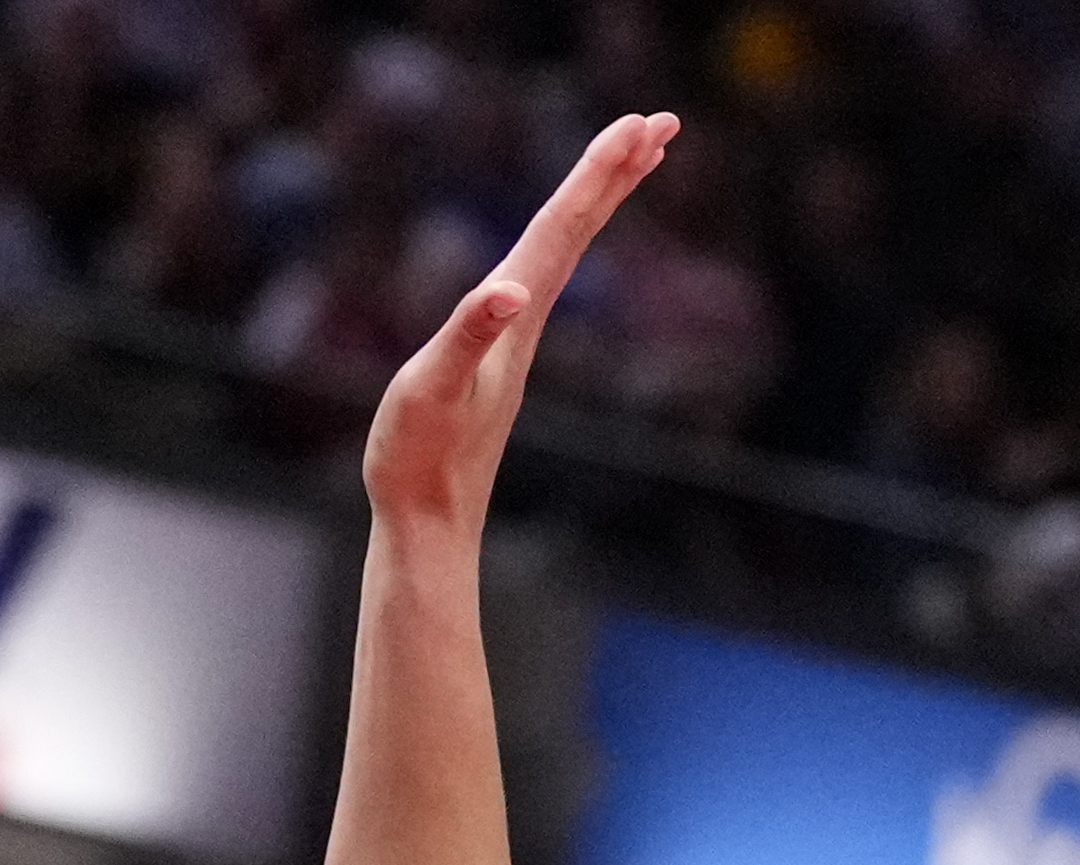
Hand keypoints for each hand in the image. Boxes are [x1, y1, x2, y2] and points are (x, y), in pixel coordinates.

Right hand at [362, 112, 677, 533]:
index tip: (640, 124)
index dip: (596, 174)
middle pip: (577, 234)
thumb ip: (468, 335)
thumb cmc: (419, 459)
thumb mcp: (431, 389)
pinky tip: (553, 249)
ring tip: (628, 164)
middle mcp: (525, 325)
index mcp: (513, 319)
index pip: (561, 230)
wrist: (427, 527)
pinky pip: (540, 284)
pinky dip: (558, 249)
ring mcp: (515, 345)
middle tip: (660, 121)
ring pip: (565, 256)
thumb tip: (508, 293)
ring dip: (595, 205)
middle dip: (615, 174)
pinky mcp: (499, 365)